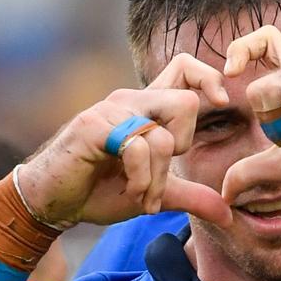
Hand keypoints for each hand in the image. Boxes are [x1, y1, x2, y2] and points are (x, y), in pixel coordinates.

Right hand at [17, 80, 232, 228]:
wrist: (53, 201)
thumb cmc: (99, 190)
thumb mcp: (155, 194)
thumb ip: (191, 197)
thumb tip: (227, 213)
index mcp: (147, 108)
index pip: (184, 67)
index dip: (209, 77)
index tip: (222, 104)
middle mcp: (131, 101)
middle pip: (186, 102)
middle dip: (182, 146)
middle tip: (161, 174)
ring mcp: (111, 111)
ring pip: (162, 135)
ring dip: (158, 177)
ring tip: (142, 195)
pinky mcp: (94, 126)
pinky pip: (137, 147)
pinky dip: (140, 178)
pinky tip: (129, 191)